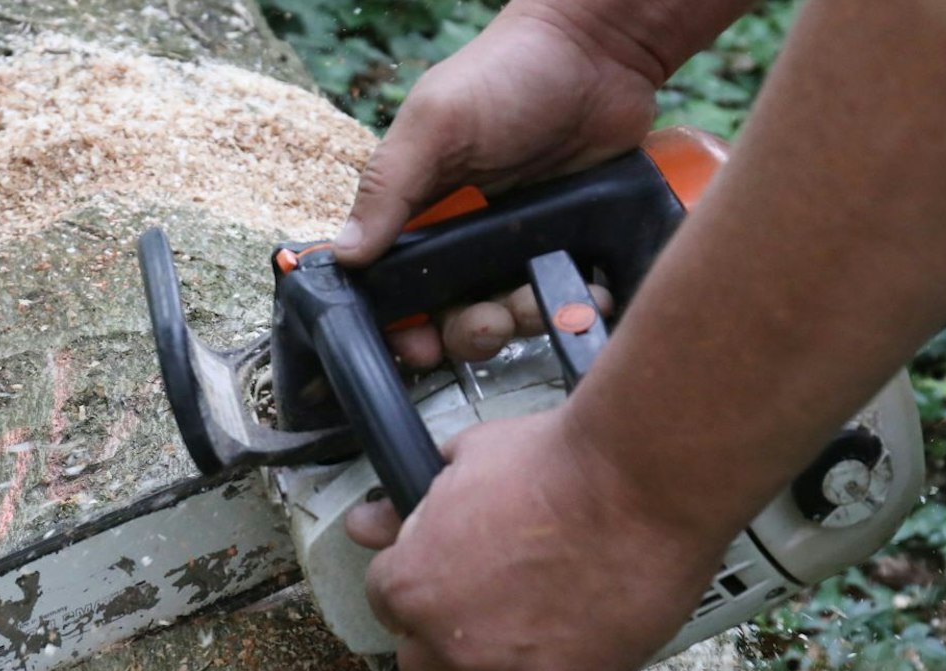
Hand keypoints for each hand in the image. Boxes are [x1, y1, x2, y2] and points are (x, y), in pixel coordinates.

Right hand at [336, 10, 659, 367]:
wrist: (601, 49)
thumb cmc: (508, 73)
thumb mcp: (435, 125)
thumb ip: (387, 189)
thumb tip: (344, 257)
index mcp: (419, 209)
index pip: (397, 287)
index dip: (404, 325)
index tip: (418, 346)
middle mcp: (465, 232)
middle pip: (455, 314)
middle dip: (471, 333)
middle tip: (491, 325)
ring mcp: (519, 240)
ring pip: (513, 312)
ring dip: (526, 319)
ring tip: (543, 299)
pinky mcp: (571, 238)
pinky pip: (569, 292)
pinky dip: (578, 303)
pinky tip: (589, 294)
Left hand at [344, 407, 726, 670]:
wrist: (640, 480)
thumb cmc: (556, 461)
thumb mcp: (466, 460)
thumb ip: (409, 504)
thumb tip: (367, 522)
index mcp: (414, 583)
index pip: (385, 606)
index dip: (415, 592)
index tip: (440, 585)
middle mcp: (452, 640)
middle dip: (442, 648)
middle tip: (477, 623)